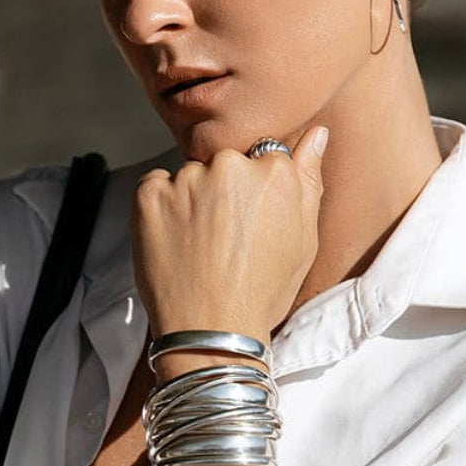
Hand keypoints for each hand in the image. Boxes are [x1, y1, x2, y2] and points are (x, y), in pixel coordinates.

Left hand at [130, 126, 329, 343]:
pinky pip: (156, 185)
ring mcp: (186, 179)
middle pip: (226, 162)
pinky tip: (176, 242)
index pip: (265, 157)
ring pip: (191, 176)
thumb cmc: (262, 292)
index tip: (253, 223)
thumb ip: (308, 179)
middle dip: (225, 191)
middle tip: (226, 239)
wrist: (211, 332)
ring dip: (192, 199)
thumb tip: (316, 134)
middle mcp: (230, 166)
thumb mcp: (304, 240)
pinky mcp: (149, 194)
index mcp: (274, 173)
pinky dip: (161, 208)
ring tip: (200, 246)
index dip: (258, 193)